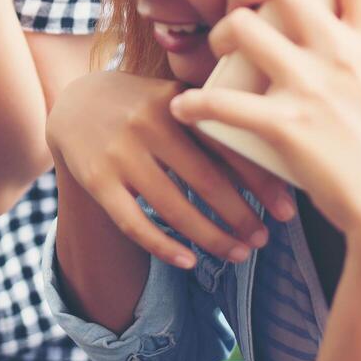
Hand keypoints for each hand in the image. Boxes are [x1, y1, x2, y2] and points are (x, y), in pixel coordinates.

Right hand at [47, 70, 296, 268]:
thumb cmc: (142, 105)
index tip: (287, 211)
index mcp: (175, 102)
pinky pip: (134, 224)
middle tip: (264, 240)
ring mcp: (118, 153)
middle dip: (241, 216)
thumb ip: (211, 120)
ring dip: (211, 238)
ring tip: (237, 254)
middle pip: (205, 181)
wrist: (73, 102)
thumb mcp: (174, 98)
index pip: (227, 146)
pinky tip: (189, 262)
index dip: (260, 182)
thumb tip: (272, 161)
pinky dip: (164, 247)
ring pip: (173, 208)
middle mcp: (146, 124)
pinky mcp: (96, 180)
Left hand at [169, 0, 360, 251]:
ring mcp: (313, 86)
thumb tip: (339, 39)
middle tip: (233, 2)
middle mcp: (340, 52)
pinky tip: (183, 110)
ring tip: (212, 56)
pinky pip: (221, 102)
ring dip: (215, 37)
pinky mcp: (288, 125)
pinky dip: (193, 106)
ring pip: (240, 30)